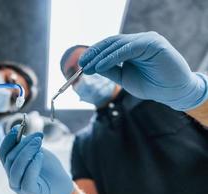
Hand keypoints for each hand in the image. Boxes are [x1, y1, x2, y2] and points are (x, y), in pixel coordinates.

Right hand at [0, 126, 73, 193]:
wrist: (62, 184)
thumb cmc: (49, 168)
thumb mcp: (37, 152)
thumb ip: (27, 145)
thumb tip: (18, 133)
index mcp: (11, 166)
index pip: (3, 152)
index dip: (8, 139)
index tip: (19, 127)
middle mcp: (12, 177)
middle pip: (10, 158)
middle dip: (23, 144)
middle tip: (38, 136)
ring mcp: (19, 187)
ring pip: (16, 168)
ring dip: (27, 152)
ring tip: (39, 143)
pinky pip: (27, 180)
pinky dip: (33, 165)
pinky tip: (40, 156)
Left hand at [79, 31, 207, 110]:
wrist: (172, 93)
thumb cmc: (151, 85)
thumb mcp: (124, 78)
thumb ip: (110, 70)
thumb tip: (92, 65)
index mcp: (132, 47)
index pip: (110, 46)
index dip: (95, 53)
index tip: (81, 64)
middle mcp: (139, 40)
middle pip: (111, 43)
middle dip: (94, 53)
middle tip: (81, 64)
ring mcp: (146, 40)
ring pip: (117, 44)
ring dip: (100, 56)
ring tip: (87, 67)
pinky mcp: (153, 43)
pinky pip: (128, 49)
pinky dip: (112, 57)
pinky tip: (100, 66)